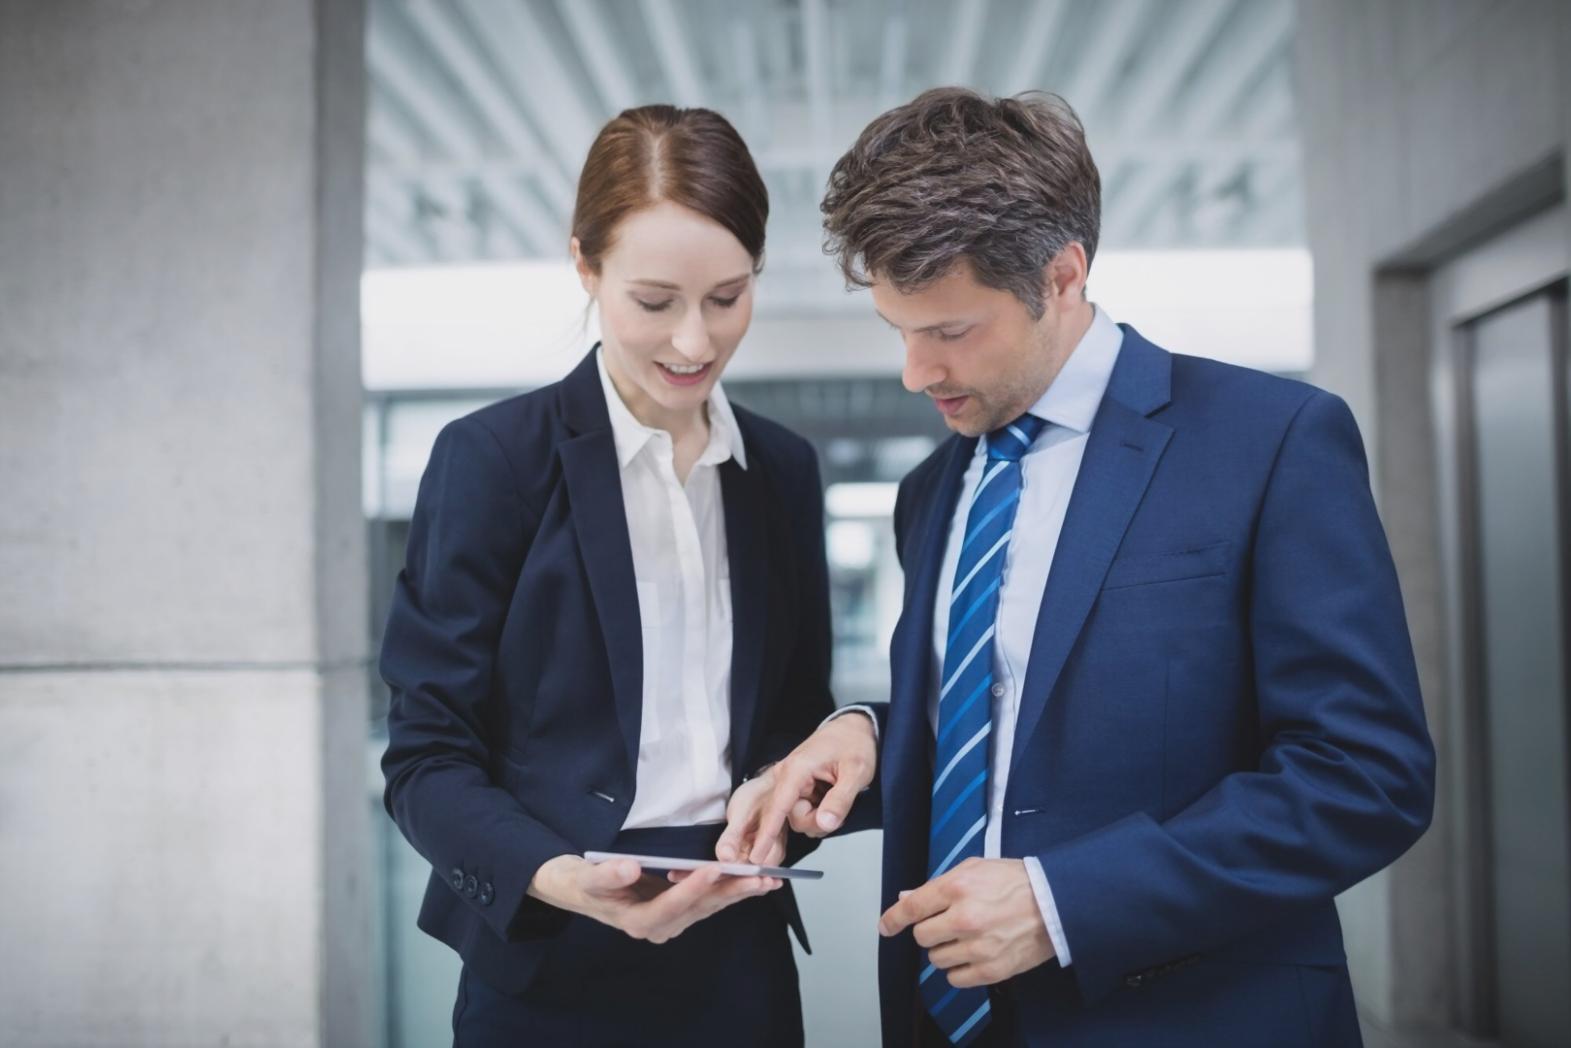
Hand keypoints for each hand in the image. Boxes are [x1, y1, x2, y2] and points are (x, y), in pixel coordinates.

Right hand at [528, 855, 779, 943]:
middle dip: (731, 892)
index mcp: (636, 921)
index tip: (714, 869)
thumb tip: (629, 866)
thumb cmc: (582, 882)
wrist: (578, 889)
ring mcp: (670, 921)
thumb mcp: (587, 877)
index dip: (692, 888)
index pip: (670, 905)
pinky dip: (730, 890)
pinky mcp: (678, 911)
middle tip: (760, 879)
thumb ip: (608, 874)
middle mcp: (658, 927)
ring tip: (768, 881)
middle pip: (699, 909)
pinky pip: (708, 902)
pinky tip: (752, 881)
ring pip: (709, 907)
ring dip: (738, 893)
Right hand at [718, 713, 877, 864]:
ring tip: (838, 798)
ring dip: (820, 818)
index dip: (768, 832)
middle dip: (815, 822)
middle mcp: (788, 777)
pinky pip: (805, 814)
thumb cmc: (854, 744)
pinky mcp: (799, 792)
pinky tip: (832, 801)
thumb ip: (840, 800)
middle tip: (839, 813)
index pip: (778, 806)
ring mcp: (793, 786)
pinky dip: (820, 814)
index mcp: (797, 769)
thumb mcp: (856, 772)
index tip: (756, 855)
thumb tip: (826, 824)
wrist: (854, 730)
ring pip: (799, 819)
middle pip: (791, 818)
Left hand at [878, 858, 1054, 986]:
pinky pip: (955, 979)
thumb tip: (907, 898)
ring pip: (937, 959)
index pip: (911, 908)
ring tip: (967, 937)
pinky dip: (959, 970)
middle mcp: (964, 918)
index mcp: (957, 888)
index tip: (886, 926)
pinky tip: (973, 954)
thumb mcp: (974, 869)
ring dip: (945, 950)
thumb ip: (938, 884)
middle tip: (948, 923)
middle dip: (930, 931)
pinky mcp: (991, 969)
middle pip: (921, 937)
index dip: (893, 919)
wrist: (1055, 903)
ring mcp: (978, 947)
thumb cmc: (1016, 882)